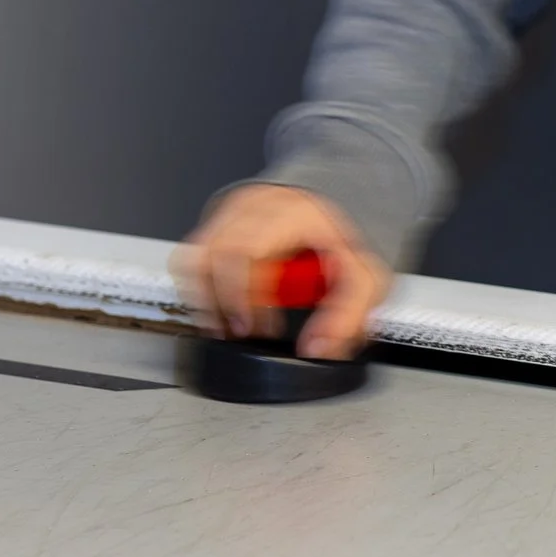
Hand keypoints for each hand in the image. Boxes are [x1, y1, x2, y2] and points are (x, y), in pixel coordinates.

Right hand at [174, 184, 391, 360]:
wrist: (334, 215)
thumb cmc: (343, 246)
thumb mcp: (365, 279)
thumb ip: (347, 316)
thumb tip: (316, 349)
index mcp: (290, 213)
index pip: (246, 250)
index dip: (245, 296)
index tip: (260, 328)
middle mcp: (254, 207)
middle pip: (212, 254)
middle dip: (221, 303)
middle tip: (239, 332)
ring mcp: (231, 212)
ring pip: (193, 256)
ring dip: (203, 299)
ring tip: (224, 325)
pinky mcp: (217, 223)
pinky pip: (190, 258)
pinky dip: (199, 289)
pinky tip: (219, 308)